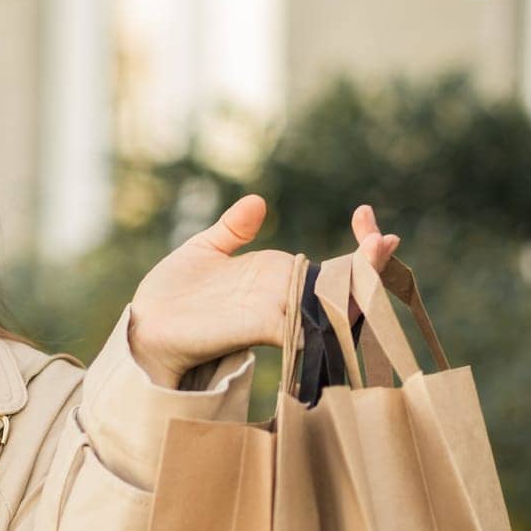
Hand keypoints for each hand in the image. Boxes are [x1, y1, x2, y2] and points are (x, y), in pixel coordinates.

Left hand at [126, 195, 401, 386]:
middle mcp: (284, 297)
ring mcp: (275, 314)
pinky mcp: (258, 328)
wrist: (145, 322)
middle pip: (345, 285)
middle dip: (372, 264)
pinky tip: (343, 297)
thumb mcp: (206, 249)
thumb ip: (233, 228)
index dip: (359, 243)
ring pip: (331, 305)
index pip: (335, 264)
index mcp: (279, 275)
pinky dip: (322, 313)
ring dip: (358, 285)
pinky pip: (300, 324)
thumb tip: (258, 202)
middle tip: (385, 239)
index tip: (366, 212)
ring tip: (378, 255)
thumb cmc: (174, 291)